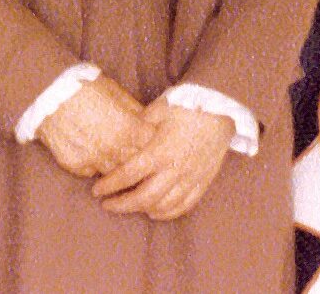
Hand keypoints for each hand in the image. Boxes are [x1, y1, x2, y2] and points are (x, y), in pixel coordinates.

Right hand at [35, 76, 151, 178]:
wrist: (51, 94)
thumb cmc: (87, 88)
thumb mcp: (118, 94)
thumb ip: (136, 112)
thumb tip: (149, 123)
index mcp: (129, 129)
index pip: (150, 145)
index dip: (150, 141)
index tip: (149, 138)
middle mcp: (114, 148)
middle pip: (134, 162)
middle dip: (136, 156)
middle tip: (135, 152)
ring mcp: (95, 160)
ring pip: (114, 172)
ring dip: (116, 165)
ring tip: (114, 155)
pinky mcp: (76, 166)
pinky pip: (92, 172)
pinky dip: (95, 166)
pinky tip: (93, 153)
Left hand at [91, 97, 235, 220]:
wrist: (223, 108)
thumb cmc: (189, 106)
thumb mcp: (160, 108)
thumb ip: (140, 123)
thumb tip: (124, 131)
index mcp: (160, 151)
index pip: (128, 175)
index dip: (110, 185)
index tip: (97, 190)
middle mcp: (174, 169)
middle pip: (143, 198)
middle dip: (122, 205)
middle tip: (108, 204)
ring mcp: (190, 178)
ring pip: (163, 206)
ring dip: (143, 210)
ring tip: (130, 206)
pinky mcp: (203, 181)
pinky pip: (184, 205)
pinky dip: (168, 213)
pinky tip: (156, 212)